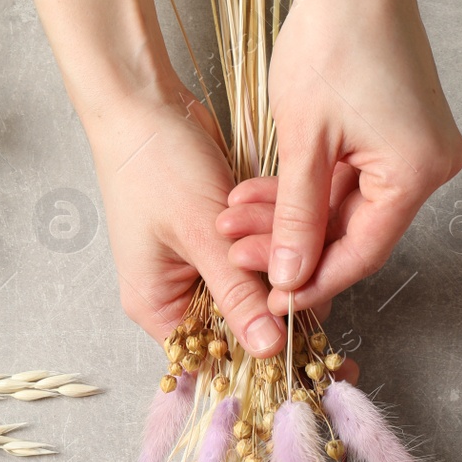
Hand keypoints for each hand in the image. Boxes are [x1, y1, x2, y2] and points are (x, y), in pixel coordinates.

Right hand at [85, 85, 285, 356]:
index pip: (219, 356)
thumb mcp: (202, 234)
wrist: (143, 101)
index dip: (265, 359)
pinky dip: (273, 236)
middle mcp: (178, 296)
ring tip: (282, 222)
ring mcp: (198, 266)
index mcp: (161, 309)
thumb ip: (239, 294)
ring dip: (278, 258)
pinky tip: (278, 207)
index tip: (317, 356)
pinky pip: (257, 253)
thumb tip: (271, 350)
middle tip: (311, 272)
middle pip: (243, 323)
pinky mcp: (217, 239)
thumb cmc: (155, 164)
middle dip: (278, 296)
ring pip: (257, 285)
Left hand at [217, 0, 461, 315]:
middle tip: (235, 248)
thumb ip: (295, 217)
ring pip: (345, 205)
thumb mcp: (302, 140)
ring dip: (290, 213)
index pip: (361, 253)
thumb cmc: (331, 38)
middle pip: (353, 231)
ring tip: (234, 216)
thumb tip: (287, 278)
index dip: (311, 280)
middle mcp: (430, 167)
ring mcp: (417, 148)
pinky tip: (260, 193)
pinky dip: (307, 187)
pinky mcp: (400, 132)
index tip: (269, 298)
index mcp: (416, 173)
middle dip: (289, 241)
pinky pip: (350, 178)